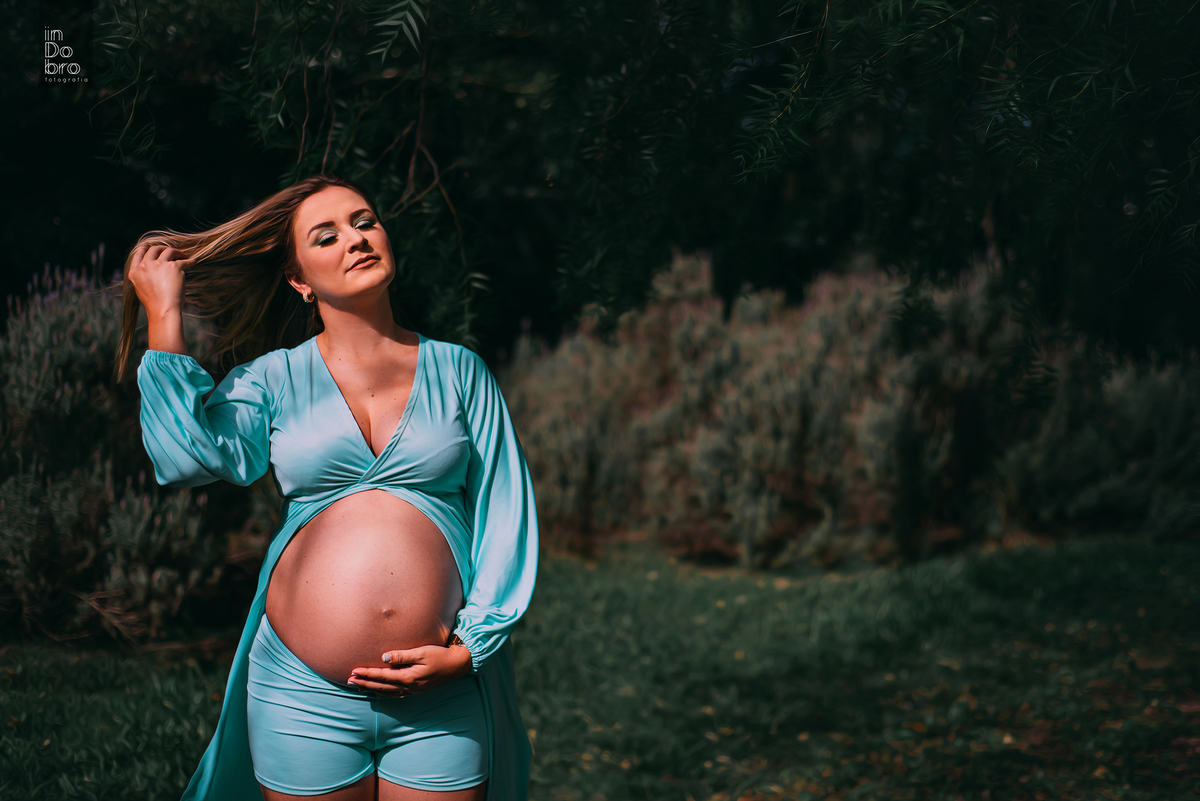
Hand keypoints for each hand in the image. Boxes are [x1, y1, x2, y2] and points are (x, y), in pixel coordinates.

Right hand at [127, 244, 193, 315]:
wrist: (163, 310)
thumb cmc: (154, 304)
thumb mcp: (141, 288)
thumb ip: (144, 276)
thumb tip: (153, 269)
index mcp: (134, 271)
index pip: (139, 253)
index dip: (147, 249)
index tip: (154, 249)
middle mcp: (145, 266)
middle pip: (154, 249)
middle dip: (163, 248)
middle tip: (171, 252)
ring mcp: (159, 265)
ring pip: (169, 251)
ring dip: (177, 252)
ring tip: (183, 256)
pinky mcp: (173, 267)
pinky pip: (183, 260)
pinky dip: (189, 261)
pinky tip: (192, 262)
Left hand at [347, 643, 472, 696]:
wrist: (458, 665)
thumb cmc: (440, 655)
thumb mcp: (422, 652)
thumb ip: (402, 655)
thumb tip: (384, 658)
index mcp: (409, 677)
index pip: (383, 676)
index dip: (367, 673)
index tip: (354, 670)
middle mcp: (409, 687)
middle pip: (382, 686)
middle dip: (365, 683)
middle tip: (349, 680)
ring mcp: (413, 690)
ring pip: (387, 692)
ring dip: (372, 688)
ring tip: (359, 685)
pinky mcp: (417, 689)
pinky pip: (395, 694)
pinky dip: (384, 693)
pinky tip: (379, 690)